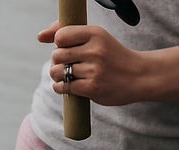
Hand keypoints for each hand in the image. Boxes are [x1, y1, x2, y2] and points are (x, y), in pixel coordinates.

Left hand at [38, 21, 178, 103]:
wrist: (138, 76)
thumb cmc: (112, 56)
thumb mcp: (96, 38)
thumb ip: (68, 34)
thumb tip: (40, 35)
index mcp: (96, 33)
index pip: (61, 36)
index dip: (60, 44)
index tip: (70, 48)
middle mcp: (94, 50)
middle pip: (56, 55)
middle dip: (58, 61)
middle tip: (70, 64)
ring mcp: (93, 70)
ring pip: (57, 72)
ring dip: (59, 76)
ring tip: (70, 75)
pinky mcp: (91, 88)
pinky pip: (63, 87)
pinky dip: (61, 87)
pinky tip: (69, 85)